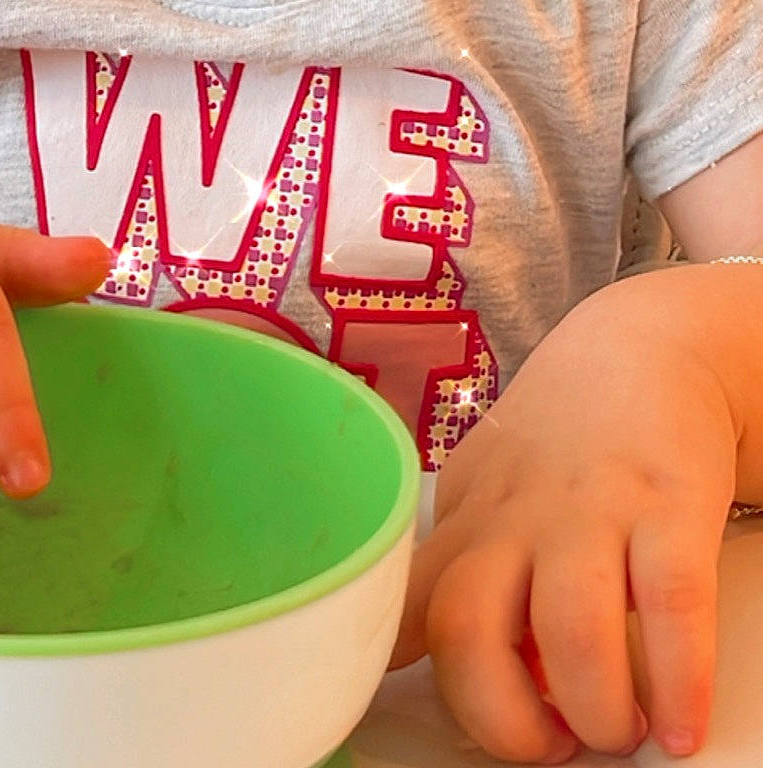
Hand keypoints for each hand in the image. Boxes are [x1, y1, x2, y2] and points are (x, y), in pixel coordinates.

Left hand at [389, 275, 738, 761]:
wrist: (648, 344)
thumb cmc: (564, 437)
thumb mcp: (492, 490)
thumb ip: (467, 569)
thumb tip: (457, 672)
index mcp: (465, 520)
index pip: (397, 599)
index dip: (391, 670)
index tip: (428, 718)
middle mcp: (517, 514)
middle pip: (465, 624)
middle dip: (498, 714)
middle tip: (547, 746)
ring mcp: (593, 506)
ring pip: (567, 625)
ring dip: (593, 707)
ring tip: (619, 732)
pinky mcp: (670, 502)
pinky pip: (670, 602)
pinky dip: (677, 679)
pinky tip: (680, 723)